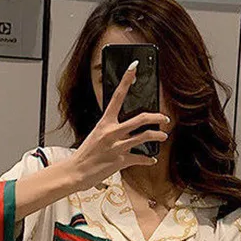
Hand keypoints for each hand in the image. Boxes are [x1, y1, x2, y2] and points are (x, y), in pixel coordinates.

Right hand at [67, 61, 169, 191]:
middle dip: (157, 117)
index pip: (117, 96)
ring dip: (158, 136)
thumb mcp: (96, 135)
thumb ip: (111, 130)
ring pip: (145, 136)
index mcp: (104, 122)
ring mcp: (117, 146)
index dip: (126, 80)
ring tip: (163, 136)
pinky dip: (148, 159)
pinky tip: (151, 159)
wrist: (76, 172)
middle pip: (141, 118)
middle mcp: (112, 132)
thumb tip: (125, 128)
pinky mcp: (120, 161)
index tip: (134, 67)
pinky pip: (140, 158)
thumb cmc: (85, 154)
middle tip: (165, 118)